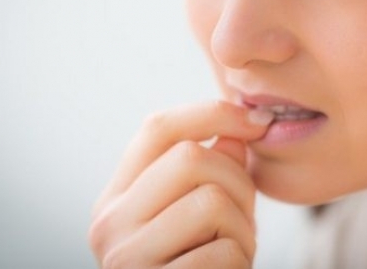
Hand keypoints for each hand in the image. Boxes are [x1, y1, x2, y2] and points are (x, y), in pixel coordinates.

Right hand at [89, 101, 272, 268]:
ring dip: (243, 228)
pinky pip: (223, 252)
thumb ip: (212, 171)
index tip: (257, 121)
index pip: (158, 128)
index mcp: (117, 196)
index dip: (212, 113)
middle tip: (244, 217)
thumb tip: (237, 132)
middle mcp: (109, 222)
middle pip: (191, 158)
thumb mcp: (200, 217)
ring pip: (212, 200)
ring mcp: (125, 258)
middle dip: (238, 182)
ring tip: (233, 252)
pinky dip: (239, 262)